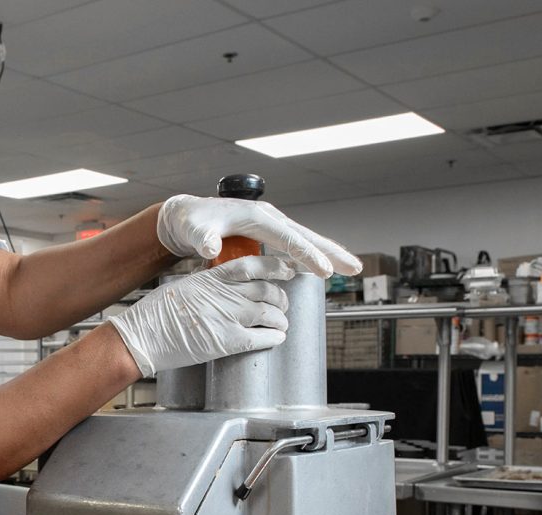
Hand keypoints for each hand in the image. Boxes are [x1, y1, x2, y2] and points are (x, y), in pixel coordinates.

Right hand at [107, 256, 293, 376]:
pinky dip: (274, 338)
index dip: (275, 267)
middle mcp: (226, 294)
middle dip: (281, 298)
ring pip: (270, 314)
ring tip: (281, 324)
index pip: (254, 266)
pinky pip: (262, 337)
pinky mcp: (228, 341)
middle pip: (268, 290)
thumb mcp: (184, 285)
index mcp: (213, 277)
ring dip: (280, 320)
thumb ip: (208, 284)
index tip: (286, 269)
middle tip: (282, 304)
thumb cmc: (157, 313)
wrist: (144, 336)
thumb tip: (222, 285)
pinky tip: (277, 338)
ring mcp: (229, 317)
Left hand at [157, 194, 362, 277]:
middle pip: (306, 235)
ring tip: (352, 268)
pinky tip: (325, 267)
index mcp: (255, 217)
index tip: (324, 270)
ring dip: (328, 253)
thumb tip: (211, 249)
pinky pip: (296, 244)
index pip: (288, 238)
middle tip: (355, 267)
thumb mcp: (193, 231)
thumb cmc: (190, 223)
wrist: (186, 216)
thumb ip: (203, 240)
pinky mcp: (267, 232)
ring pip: (305, 239)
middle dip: (330, 251)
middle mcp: (268, 217)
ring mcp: (269, 224)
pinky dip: (313, 254)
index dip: (307, 255)